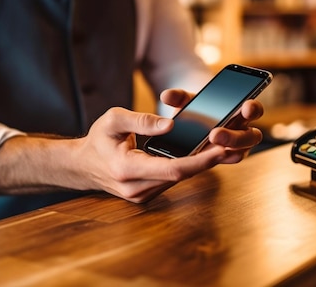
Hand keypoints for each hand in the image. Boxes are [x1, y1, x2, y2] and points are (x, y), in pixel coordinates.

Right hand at [71, 107, 229, 202]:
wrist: (82, 166)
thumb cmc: (97, 140)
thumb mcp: (112, 119)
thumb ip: (141, 120)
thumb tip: (171, 124)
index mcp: (127, 169)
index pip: (172, 169)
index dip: (199, 161)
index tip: (220, 149)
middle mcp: (136, 188)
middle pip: (181, 176)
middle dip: (207, 161)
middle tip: (232, 144)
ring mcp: (141, 196)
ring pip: (179, 180)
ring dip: (200, 165)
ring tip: (223, 147)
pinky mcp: (146, 195)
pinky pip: (172, 181)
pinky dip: (188, 168)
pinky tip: (203, 155)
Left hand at [160, 89, 264, 163]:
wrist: (192, 122)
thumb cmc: (196, 108)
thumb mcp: (188, 100)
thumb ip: (178, 96)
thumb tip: (166, 95)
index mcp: (240, 112)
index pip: (254, 110)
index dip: (253, 108)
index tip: (245, 106)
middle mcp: (242, 131)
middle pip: (250, 136)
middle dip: (234, 136)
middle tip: (214, 134)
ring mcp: (235, 148)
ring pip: (240, 152)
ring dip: (227, 149)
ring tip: (209, 145)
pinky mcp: (223, 159)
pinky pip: (225, 161)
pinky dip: (217, 159)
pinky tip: (202, 158)